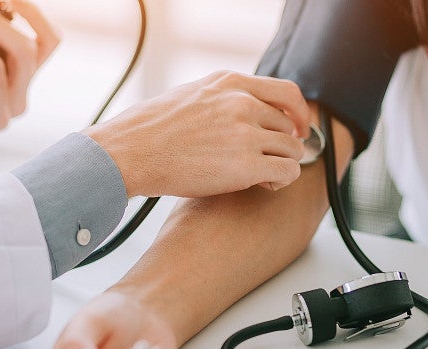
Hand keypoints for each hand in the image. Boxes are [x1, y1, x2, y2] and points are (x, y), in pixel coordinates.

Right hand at [84, 70, 311, 197]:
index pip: (286, 92)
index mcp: (229, 83)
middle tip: (268, 160)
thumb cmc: (149, 130)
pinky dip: (282, 181)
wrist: (129, 152)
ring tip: (262, 176)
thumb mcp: (191, 95)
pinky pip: (287, 172)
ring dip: (282, 164)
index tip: (296, 128)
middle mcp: (242, 104)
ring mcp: (246, 134)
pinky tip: (264, 185)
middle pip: (288, 125)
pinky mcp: (246, 166)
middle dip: (283, 145)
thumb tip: (244, 111)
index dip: (298, 114)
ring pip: (292, 150)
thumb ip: (222, 99)